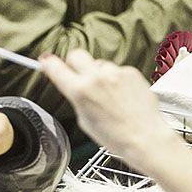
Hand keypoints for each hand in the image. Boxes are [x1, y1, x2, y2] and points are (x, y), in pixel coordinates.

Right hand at [39, 49, 177, 166]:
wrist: (144, 137)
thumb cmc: (115, 136)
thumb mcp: (85, 120)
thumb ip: (77, 98)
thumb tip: (74, 86)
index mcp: (80, 91)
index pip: (55, 67)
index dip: (48, 64)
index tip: (47, 63)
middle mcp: (96, 77)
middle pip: (76, 54)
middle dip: (74, 63)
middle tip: (78, 74)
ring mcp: (115, 73)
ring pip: (99, 64)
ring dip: (99, 74)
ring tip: (108, 95)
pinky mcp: (131, 72)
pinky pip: (117, 70)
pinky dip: (117, 80)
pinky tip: (122, 96)